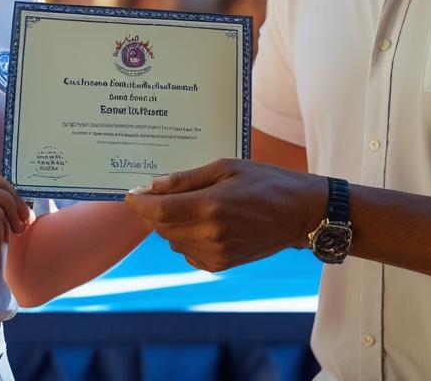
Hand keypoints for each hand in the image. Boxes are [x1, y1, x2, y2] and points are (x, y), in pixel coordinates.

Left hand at [124, 158, 325, 272]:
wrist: (300, 214)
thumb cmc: (267, 183)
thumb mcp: (227, 168)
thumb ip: (187, 179)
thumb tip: (155, 185)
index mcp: (210, 207)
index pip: (158, 210)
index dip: (138, 202)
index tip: (130, 194)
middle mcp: (209, 234)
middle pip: (161, 227)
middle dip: (151, 211)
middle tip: (153, 194)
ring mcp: (215, 253)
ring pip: (172, 240)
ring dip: (169, 224)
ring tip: (184, 204)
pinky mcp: (222, 264)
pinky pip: (188, 252)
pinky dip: (185, 237)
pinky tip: (199, 222)